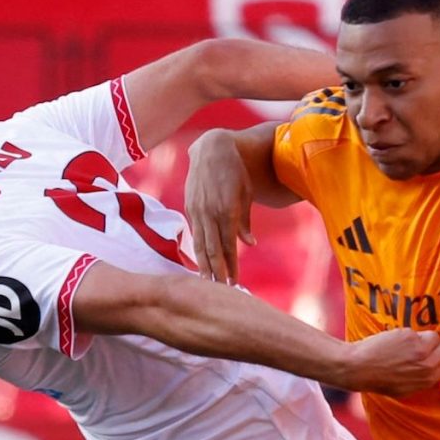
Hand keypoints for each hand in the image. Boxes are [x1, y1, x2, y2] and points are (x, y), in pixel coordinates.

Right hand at [183, 131, 254, 285]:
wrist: (212, 148)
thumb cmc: (236, 171)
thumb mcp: (245, 193)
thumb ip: (245, 221)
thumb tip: (249, 245)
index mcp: (226, 210)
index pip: (228, 246)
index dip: (231, 266)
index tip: (235, 283)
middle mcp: (209, 213)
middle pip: (212, 250)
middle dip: (217, 272)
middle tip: (222, 291)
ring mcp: (197, 210)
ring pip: (200, 244)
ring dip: (205, 265)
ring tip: (208, 283)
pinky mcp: (190, 207)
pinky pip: (194, 234)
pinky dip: (198, 250)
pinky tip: (200, 262)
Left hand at [338, 328, 439, 397]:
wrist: (358, 368)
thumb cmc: (378, 379)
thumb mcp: (405, 389)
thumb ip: (422, 378)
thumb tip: (435, 368)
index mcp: (428, 380)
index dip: (439, 357)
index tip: (431, 354)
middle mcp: (427, 366)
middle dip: (436, 345)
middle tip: (421, 346)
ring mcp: (420, 350)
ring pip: (433, 336)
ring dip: (421, 338)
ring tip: (403, 345)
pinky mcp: (410, 337)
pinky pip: (416, 331)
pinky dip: (406, 334)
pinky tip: (393, 342)